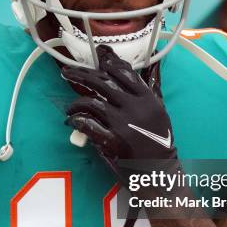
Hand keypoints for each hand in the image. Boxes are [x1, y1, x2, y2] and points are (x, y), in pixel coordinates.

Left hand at [62, 45, 176, 170]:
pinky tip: (72, 121)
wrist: (160, 171)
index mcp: (147, 98)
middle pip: (103, 83)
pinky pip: (89, 125)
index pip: (124, 72)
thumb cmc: (160, 140)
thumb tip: (154, 64)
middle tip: (66, 72)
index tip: (97, 54)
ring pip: (93, 103)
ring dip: (77, 103)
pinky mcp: (113, 141)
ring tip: (70, 107)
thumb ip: (153, 87)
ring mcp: (123, 123)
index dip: (108, 61)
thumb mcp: (160, 110)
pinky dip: (77, 121)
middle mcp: (135, 107)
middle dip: (81, 75)